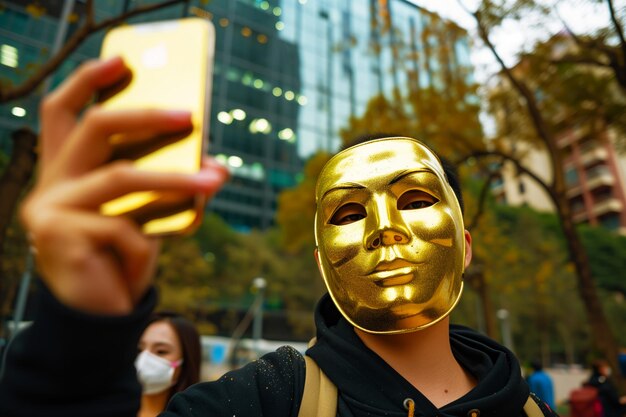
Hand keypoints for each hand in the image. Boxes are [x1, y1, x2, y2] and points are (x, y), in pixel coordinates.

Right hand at [20, 57, 228, 314]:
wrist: (102, 314)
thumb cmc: (123, 256)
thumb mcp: (147, 214)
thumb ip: (168, 185)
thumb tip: (216, 164)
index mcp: (66, 170)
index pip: (63, 111)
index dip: (88, 80)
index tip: (122, 60)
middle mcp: (50, 183)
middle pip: (95, 127)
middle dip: (147, 115)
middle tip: (190, 115)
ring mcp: (48, 208)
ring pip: (120, 176)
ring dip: (174, 178)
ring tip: (214, 179)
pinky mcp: (55, 235)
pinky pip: (122, 226)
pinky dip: (146, 240)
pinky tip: (147, 259)